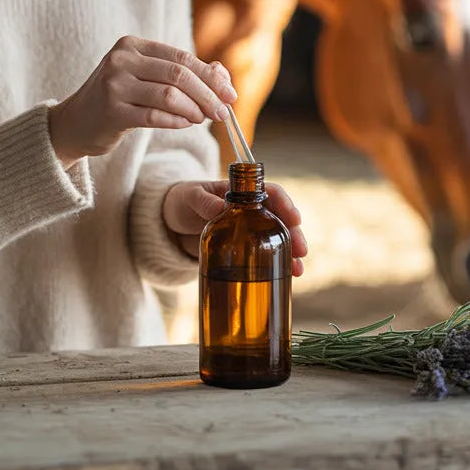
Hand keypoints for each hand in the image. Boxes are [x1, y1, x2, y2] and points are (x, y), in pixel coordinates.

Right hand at [48, 37, 236, 163]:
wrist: (75, 123)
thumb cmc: (117, 99)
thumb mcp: (146, 79)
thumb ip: (182, 73)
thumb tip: (222, 75)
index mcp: (131, 45)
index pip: (181, 57)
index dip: (210, 76)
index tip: (230, 93)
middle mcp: (121, 60)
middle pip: (178, 75)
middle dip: (208, 94)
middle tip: (224, 111)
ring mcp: (113, 85)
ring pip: (169, 96)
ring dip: (194, 109)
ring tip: (205, 119)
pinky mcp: (111, 111)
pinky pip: (154, 117)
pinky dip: (176, 121)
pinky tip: (187, 124)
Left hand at [162, 179, 307, 276]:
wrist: (168, 224)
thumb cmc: (182, 201)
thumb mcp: (190, 197)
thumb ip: (204, 201)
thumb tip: (220, 207)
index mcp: (241, 193)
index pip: (270, 192)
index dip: (285, 203)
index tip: (294, 218)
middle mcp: (249, 211)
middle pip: (279, 219)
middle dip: (293, 233)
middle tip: (301, 251)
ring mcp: (247, 232)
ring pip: (275, 239)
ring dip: (289, 253)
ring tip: (297, 270)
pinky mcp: (240, 251)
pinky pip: (263, 256)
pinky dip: (275, 266)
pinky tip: (284, 277)